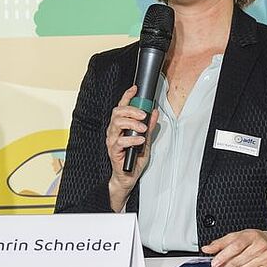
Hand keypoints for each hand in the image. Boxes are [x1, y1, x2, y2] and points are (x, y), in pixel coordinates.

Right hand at [105, 84, 159, 209]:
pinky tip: (140, 140)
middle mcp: (114, 131)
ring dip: (132, 123)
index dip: (127, 97)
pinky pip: (120, 141)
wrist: (128, 177)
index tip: (135, 89)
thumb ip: (150, 126)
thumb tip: (155, 112)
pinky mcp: (113, 151)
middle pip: (117, 112)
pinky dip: (132, 139)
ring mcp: (112, 141)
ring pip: (116, 124)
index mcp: (120, 126)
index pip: (121, 107)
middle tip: (143, 114)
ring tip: (143, 128)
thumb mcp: (146, 140)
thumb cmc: (134, 158)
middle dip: (131, 110)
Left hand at [202, 229, 266, 266]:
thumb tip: (206, 249)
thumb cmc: (251, 239)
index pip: (235, 247)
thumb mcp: (235, 236)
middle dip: (224, 266)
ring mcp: (266, 256)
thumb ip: (219, 243)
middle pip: (238, 260)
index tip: (214, 263)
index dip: (223, 256)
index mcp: (251, 236)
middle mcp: (260, 246)